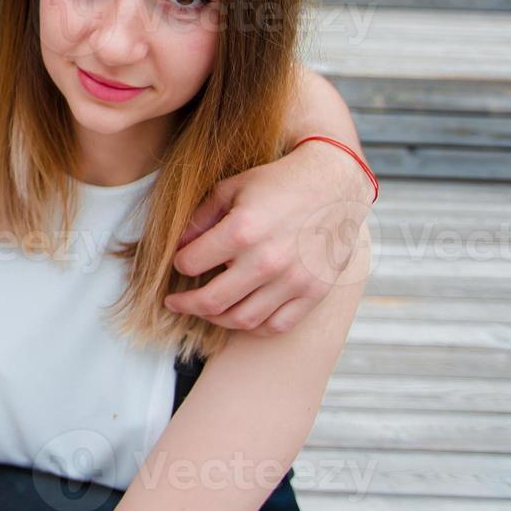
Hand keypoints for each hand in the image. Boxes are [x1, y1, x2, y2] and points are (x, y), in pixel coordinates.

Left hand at [165, 142, 373, 334]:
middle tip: (175, 302)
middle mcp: (266, 260)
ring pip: (242, 320)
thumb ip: (201, 218)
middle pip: (211, 301)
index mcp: (242, 230)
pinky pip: (276, 326)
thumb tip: (179, 247)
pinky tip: (241, 315)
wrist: (335, 185)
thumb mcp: (232, 188)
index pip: (191, 263)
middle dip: (186, 304)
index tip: (179, 263)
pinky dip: (254, 327)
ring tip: (206, 309)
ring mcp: (292, 280)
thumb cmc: (280, 183)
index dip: (179, 264)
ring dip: (216, 319)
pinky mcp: (313, 292)